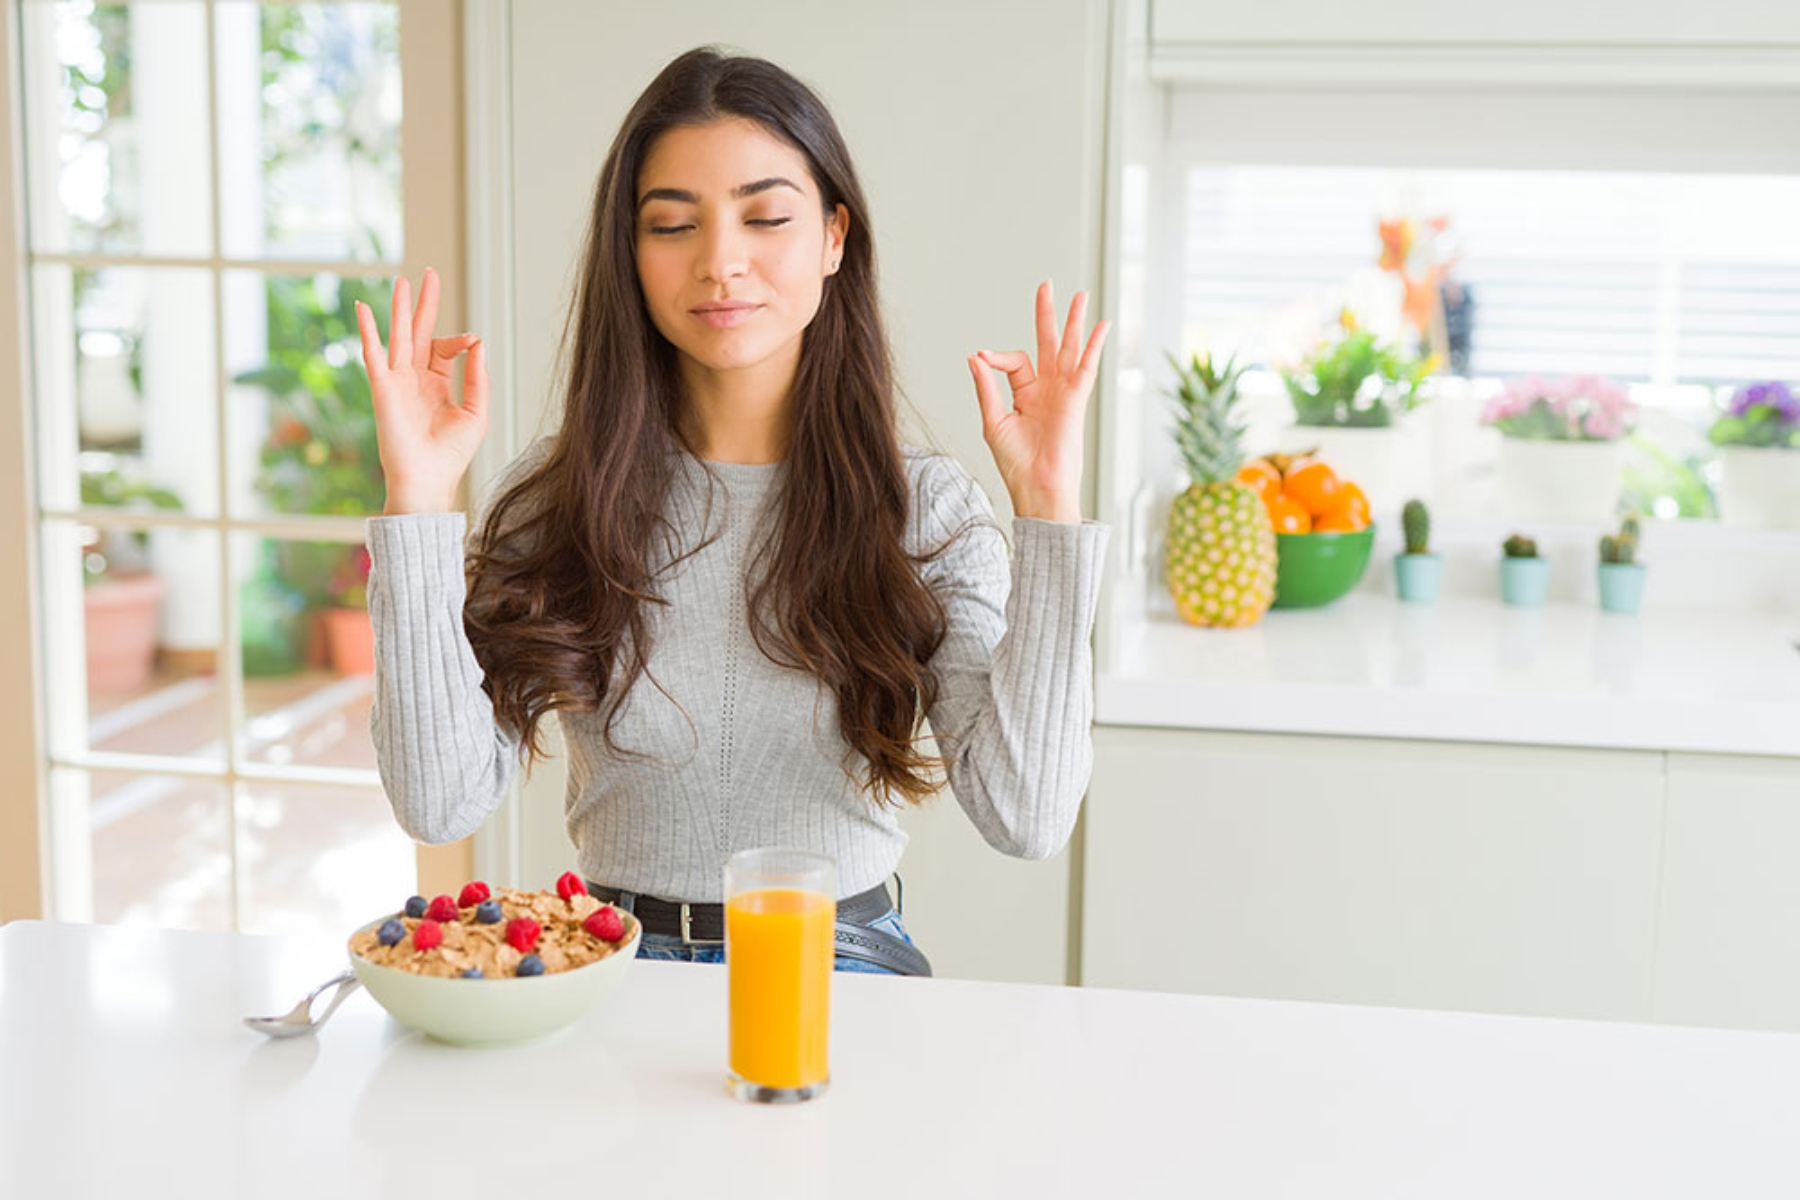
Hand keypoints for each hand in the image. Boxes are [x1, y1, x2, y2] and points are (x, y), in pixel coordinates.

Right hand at [354, 268, 489, 513]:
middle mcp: (414, 379)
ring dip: (400, 309)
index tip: (471, 342)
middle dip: (424, 304)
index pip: (443, 348)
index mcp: (436, 384)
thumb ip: (478, 377)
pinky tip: (364, 308)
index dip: (459, 340)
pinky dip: (368, 331)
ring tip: (403, 280)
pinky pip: (373, 354)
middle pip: (418, 332)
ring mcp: (397, 381)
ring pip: (398, 336)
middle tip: (429, 274)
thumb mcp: (476, 412)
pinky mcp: (383, 388)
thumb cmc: (451, 454)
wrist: (428, 479)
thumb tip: (477, 341)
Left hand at [966, 280, 1109, 522]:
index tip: (983, 359)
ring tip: (1080, 296)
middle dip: (1047, 315)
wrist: (1037, 487)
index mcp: (1025, 395)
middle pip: (1048, 344)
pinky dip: (1093, 346)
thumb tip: (975, 356)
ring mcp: (1062, 393)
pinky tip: (1101, 326)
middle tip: (1046, 286)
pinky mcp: (1075, 400)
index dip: (997, 356)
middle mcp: (1046, 390)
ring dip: (1074, 322)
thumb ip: (986, 387)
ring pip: (1069, 349)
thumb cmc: (1016, 464)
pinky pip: (1086, 367)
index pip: (1015, 361)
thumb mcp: (993, 421)